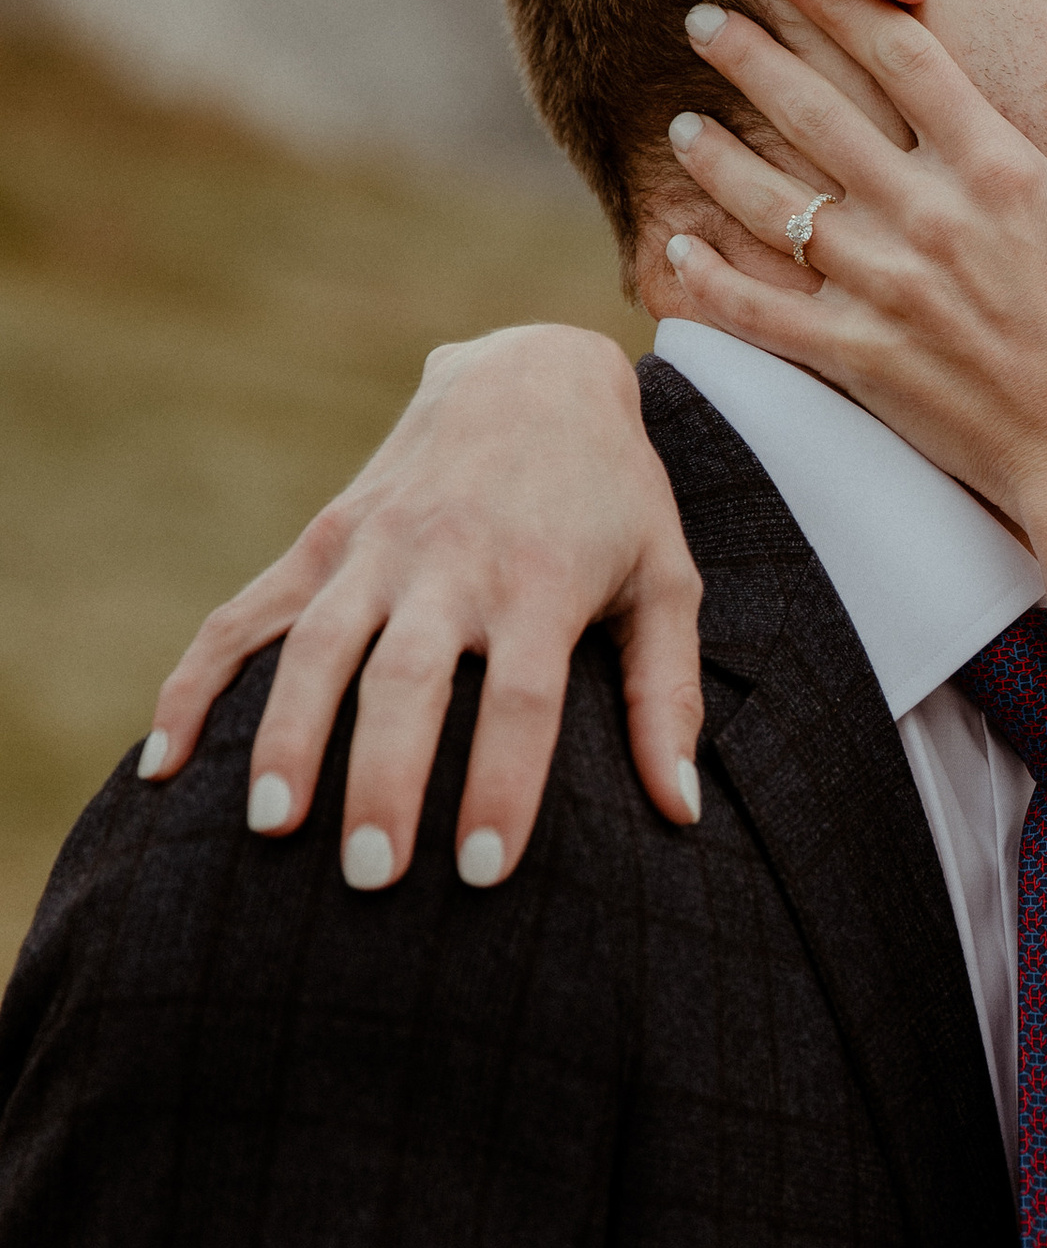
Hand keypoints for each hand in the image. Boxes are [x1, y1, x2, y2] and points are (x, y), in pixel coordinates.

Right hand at [140, 327, 701, 886]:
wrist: (532, 370)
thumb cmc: (612, 496)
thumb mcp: (666, 578)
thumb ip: (667, 695)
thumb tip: (680, 812)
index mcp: (542, 578)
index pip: (521, 698)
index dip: (503, 786)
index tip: (486, 874)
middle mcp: (451, 560)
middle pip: (406, 679)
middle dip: (383, 780)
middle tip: (371, 877)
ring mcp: (375, 548)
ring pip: (314, 647)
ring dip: (285, 738)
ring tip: (269, 831)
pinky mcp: (323, 539)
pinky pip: (244, 617)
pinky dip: (196, 685)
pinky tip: (164, 766)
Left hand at [660, 0, 1046, 524]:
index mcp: (1000, 169)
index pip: (900, 55)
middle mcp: (930, 216)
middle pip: (816, 112)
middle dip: (752, 56)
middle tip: (703, 18)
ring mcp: (886, 289)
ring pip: (775, 202)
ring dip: (718, 157)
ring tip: (682, 124)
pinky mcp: (858, 358)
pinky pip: (761, 310)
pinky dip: (709, 280)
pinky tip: (671, 248)